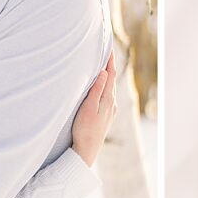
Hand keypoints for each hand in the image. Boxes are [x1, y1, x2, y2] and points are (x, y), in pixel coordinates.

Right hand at [72, 52, 117, 166]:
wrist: (87, 150)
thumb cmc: (84, 129)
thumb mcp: (88, 108)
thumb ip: (97, 90)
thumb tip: (105, 72)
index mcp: (108, 99)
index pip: (111, 74)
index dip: (110, 60)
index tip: (109, 46)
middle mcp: (112, 103)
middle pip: (112, 79)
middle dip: (109, 65)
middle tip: (106, 50)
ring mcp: (110, 110)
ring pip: (110, 87)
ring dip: (107, 75)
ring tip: (103, 64)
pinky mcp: (106, 115)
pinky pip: (107, 95)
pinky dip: (105, 85)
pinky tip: (101, 85)